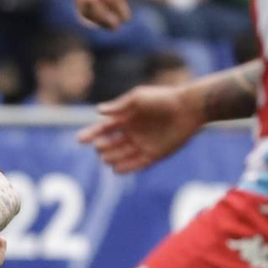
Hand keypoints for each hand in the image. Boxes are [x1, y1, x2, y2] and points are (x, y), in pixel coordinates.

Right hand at [76, 83, 201, 174]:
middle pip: (109, 144)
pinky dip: (126, 168)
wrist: (188, 108)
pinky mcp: (154, 155)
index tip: (80, 139)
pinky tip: (116, 169)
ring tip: (106, 157)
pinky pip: (136, 165)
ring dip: (111, 158)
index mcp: (125, 118)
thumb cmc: (162, 99)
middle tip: (100, 146)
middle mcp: (131, 133)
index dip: (90, 134)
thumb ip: (119, 106)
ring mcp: (142, 145)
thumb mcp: (138, 98)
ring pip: (120, 156)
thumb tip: (98, 111)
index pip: (103, 128)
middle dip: (102, 147)